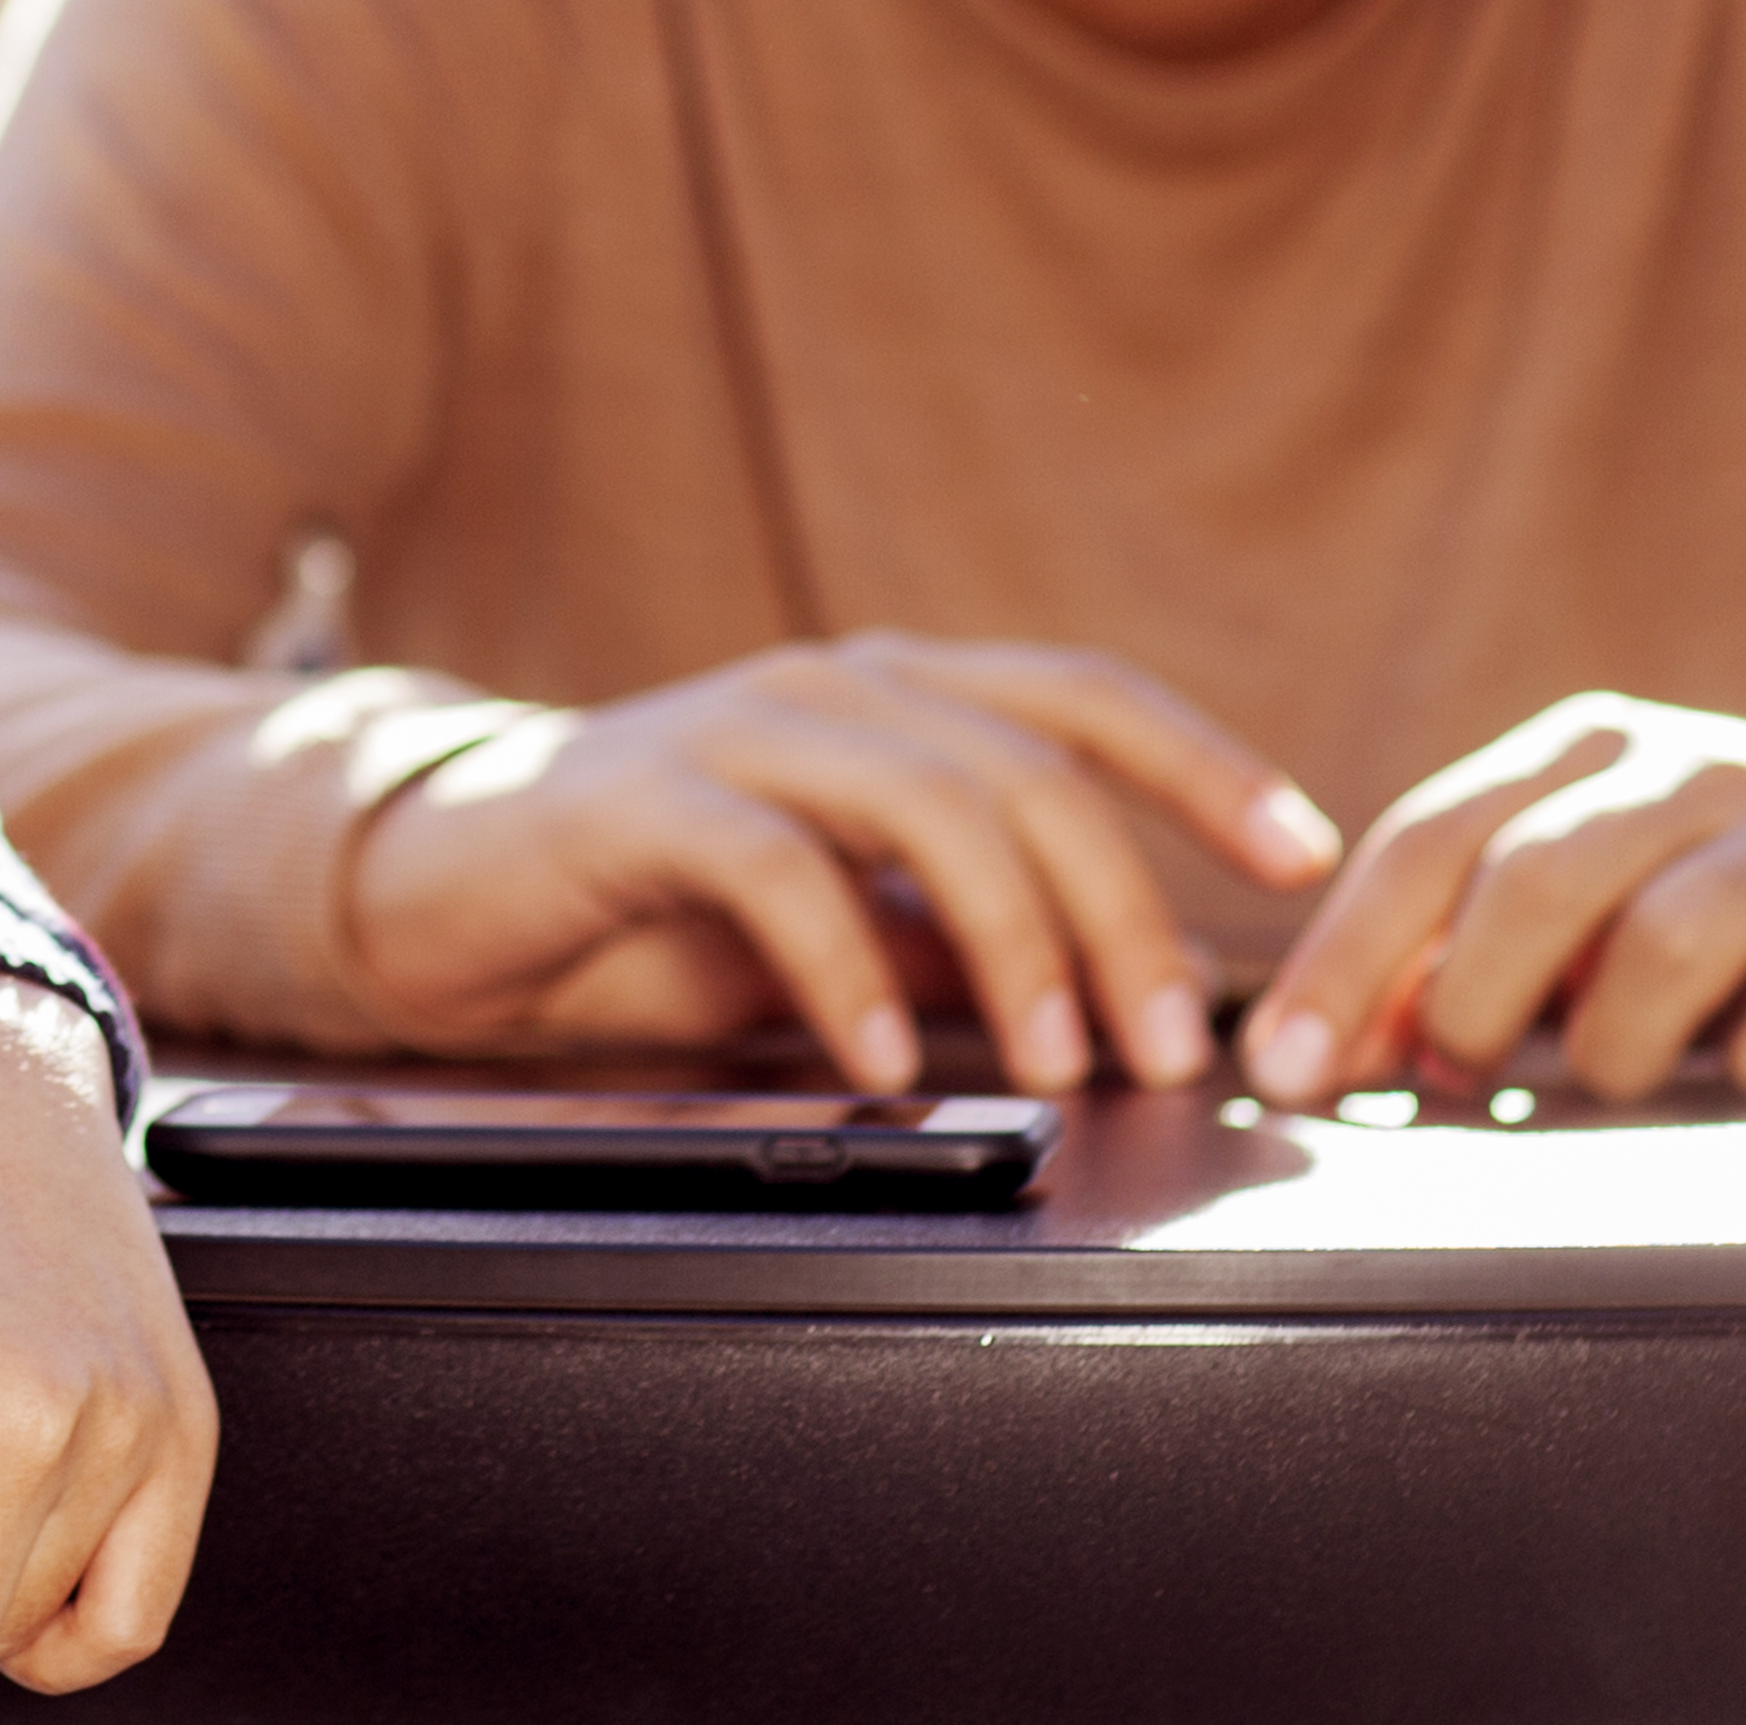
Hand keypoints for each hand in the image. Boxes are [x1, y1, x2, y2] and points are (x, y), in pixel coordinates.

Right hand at [342, 635, 1337, 1091]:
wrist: (444, 885)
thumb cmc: (662, 908)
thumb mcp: (853, 929)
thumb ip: (973, 944)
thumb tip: (1148, 1002)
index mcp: (897, 697)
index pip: (1083, 700)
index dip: (1205, 766)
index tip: (1301, 858)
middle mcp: (830, 685)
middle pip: (1027, 765)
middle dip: (1124, 910)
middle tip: (1170, 1048)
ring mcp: (730, 728)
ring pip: (924, 794)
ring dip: (1016, 937)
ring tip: (1060, 1060)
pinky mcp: (636, 795)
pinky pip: (774, 865)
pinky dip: (851, 968)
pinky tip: (886, 1060)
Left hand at [1243, 695, 1745, 1109]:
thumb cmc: (1737, 922)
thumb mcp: (1597, 917)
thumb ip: (1466, 956)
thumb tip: (1324, 1050)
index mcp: (1587, 753)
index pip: (1430, 840)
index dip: (1346, 959)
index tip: (1286, 1072)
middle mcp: (1691, 766)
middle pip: (1537, 874)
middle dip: (1472, 997)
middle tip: (1460, 1081)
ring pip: (1670, 933)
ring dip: (1617, 1041)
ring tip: (1613, 1081)